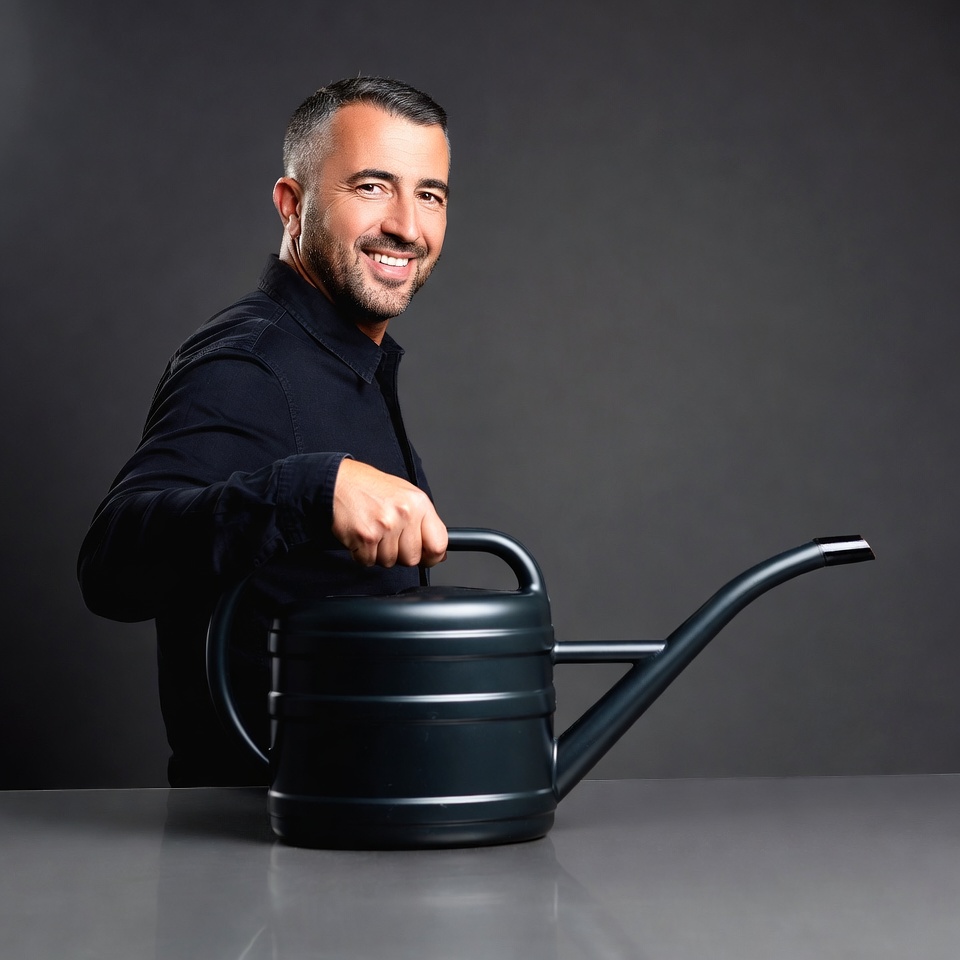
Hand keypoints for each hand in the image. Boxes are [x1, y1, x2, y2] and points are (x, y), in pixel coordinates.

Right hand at [331, 459, 447, 567]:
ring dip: (378, 553)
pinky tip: (360, 535)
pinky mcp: (365, 536)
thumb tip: (438, 552)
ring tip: (373, 531)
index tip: (426, 558)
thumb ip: (423, 522)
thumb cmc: (371, 488)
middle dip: (399, 554)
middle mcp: (405, 514)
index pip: (439, 544)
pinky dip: (362, 553)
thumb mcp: (406, 496)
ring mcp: (386, 525)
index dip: (432, 557)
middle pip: (412, 558)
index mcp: (419, 504)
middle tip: (388, 537)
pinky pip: (368, 561)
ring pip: (389, 561)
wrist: (339, 481)